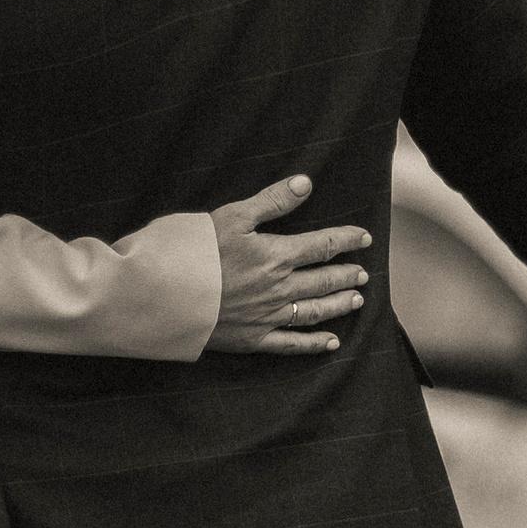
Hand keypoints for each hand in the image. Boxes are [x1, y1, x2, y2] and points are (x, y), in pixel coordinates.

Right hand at [207, 175, 371, 357]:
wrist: (162, 296)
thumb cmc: (192, 252)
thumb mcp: (231, 216)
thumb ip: (271, 201)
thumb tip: (305, 184)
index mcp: (276, 256)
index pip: (322, 245)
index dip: (346, 240)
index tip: (364, 238)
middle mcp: (279, 289)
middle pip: (323, 280)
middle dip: (346, 275)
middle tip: (363, 273)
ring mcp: (267, 317)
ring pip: (314, 311)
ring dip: (338, 304)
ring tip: (356, 300)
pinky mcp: (252, 339)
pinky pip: (292, 344)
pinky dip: (314, 344)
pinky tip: (331, 342)